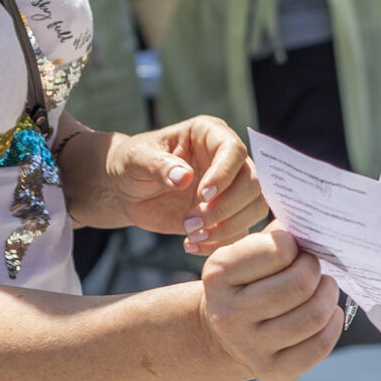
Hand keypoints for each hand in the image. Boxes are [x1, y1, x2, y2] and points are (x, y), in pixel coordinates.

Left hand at [92, 115, 268, 253]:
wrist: (125, 190)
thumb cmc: (131, 163)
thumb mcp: (137, 158)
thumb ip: (159, 165)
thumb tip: (184, 177)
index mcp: (210, 135)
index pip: (234, 150)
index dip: (224, 175)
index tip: (202, 196)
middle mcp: (228, 160)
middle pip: (252, 182)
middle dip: (226, 207)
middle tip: (192, 221)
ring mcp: (230, 188)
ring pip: (254, 207)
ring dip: (228, 227)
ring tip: (192, 234)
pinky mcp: (226, 213)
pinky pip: (240, 230)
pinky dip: (219, 243)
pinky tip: (190, 244)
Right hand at [199, 223, 342, 380]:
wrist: (222, 330)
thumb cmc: (246, 280)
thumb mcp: (246, 251)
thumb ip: (276, 235)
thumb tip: (314, 221)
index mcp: (219, 274)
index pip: (280, 249)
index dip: (296, 246)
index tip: (294, 249)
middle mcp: (228, 313)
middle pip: (299, 284)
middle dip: (315, 270)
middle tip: (313, 268)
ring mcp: (248, 346)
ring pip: (313, 316)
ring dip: (328, 296)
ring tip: (324, 288)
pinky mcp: (271, 370)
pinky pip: (318, 346)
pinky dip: (333, 325)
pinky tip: (328, 314)